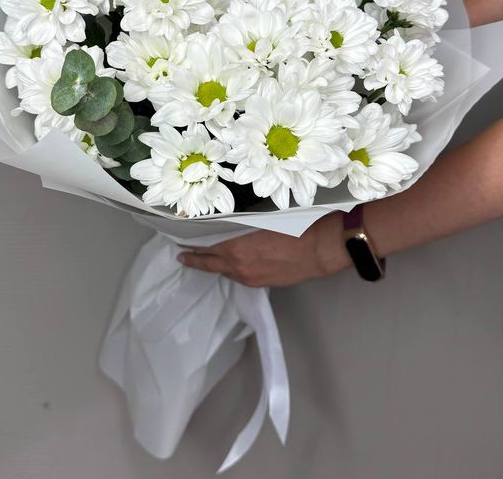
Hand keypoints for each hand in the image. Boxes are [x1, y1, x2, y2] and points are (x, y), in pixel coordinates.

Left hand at [177, 210, 352, 286]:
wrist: (321, 248)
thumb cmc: (295, 227)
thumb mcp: (264, 219)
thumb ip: (243, 226)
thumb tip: (231, 225)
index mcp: (237, 248)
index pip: (206, 249)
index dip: (192, 248)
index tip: (181, 245)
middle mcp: (240, 266)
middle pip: (210, 264)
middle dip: (196, 260)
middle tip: (183, 256)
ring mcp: (251, 277)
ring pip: (227, 271)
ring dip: (216, 264)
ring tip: (206, 258)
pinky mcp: (264, 283)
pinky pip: (241, 276)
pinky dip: (233, 269)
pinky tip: (234, 263)